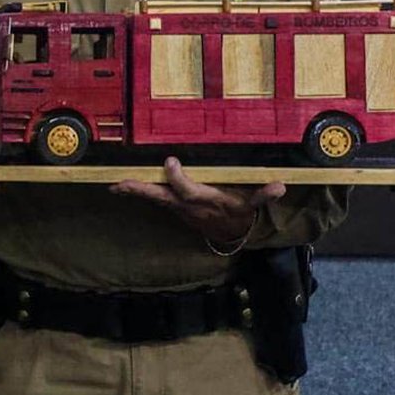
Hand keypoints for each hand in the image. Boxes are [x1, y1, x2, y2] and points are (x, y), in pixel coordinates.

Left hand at [111, 157, 285, 243]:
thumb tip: (280, 187)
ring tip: (114, 185)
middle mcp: (189, 206)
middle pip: (164, 197)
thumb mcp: (253, 205)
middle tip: (122, 184)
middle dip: (143, 190)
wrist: (231, 234)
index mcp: (208, 201)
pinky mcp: (173, 206)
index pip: (189, 190)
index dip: (179, 178)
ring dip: (134, 191)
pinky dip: (136, 193)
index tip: (170, 160)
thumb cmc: (240, 211)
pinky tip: (117, 188)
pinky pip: (153, 198)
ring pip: (155, 198)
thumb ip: (263, 196)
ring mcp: (179, 208)